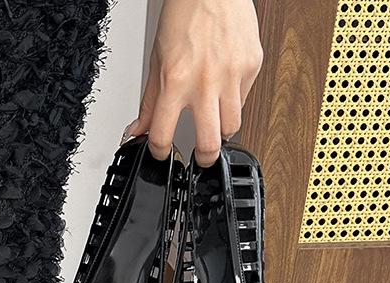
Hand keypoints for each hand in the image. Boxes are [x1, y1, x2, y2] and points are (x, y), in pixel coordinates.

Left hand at [124, 0, 262, 165]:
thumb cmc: (184, 17)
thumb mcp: (157, 62)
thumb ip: (149, 103)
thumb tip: (138, 131)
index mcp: (176, 82)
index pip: (164, 135)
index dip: (160, 152)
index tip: (161, 153)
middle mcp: (206, 82)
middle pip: (210, 143)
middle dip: (204, 159)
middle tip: (200, 158)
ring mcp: (232, 76)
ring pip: (232, 127)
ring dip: (221, 132)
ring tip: (214, 126)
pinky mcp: (252, 67)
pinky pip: (244, 99)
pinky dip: (233, 102)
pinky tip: (224, 92)